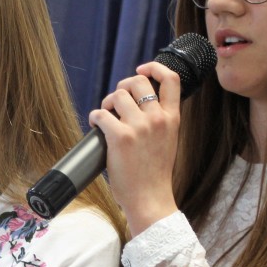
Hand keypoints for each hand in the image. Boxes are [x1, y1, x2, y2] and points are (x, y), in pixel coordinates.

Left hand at [89, 60, 184, 236]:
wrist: (150, 199)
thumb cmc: (155, 174)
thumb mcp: (169, 141)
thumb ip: (160, 121)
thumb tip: (139, 104)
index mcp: (172, 118)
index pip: (171, 79)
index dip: (154, 67)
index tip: (142, 69)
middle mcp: (157, 118)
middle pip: (137, 81)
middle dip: (122, 87)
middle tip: (116, 102)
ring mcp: (139, 127)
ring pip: (117, 95)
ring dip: (107, 103)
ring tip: (106, 117)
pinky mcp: (120, 137)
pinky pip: (101, 114)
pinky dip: (95, 117)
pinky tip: (96, 126)